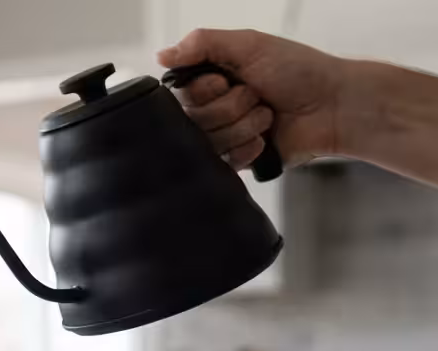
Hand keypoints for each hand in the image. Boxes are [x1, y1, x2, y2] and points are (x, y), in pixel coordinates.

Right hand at [157, 29, 346, 169]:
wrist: (334, 106)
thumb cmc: (300, 70)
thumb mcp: (249, 44)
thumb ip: (202, 43)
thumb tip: (161, 55)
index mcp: (212, 78)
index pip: (180, 93)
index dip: (204, 89)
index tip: (227, 80)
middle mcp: (214, 107)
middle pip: (193, 119)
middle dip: (230, 106)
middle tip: (256, 95)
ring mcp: (225, 135)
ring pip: (209, 141)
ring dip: (244, 125)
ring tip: (267, 115)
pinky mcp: (237, 160)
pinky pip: (224, 162)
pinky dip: (248, 148)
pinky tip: (265, 139)